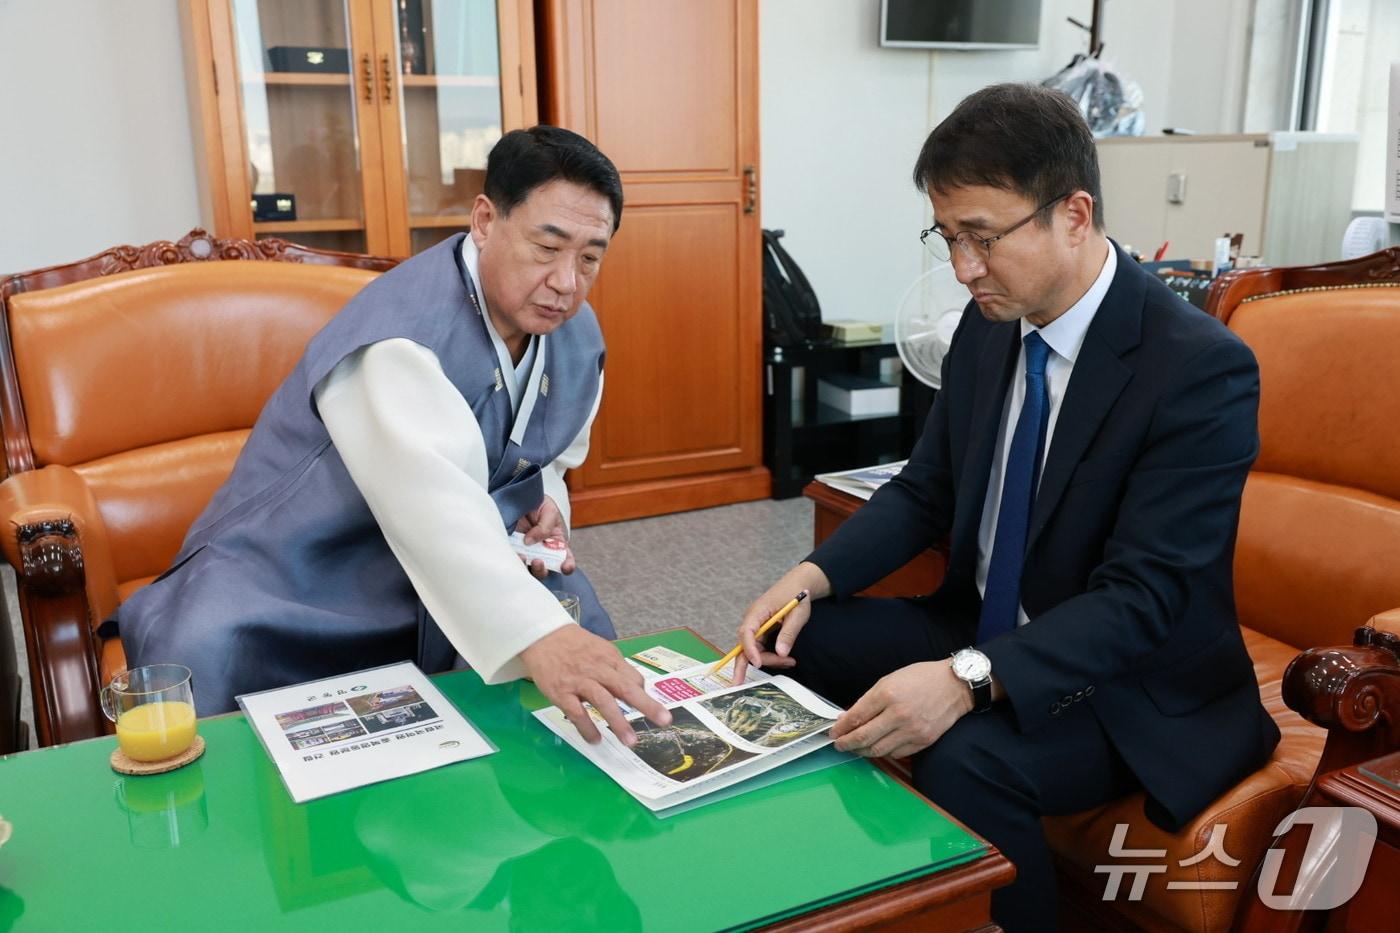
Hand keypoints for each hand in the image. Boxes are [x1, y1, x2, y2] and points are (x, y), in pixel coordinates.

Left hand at [515, 495, 575, 577]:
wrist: (518, 494)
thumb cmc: (538, 502)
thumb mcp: (549, 511)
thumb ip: (545, 527)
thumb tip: (529, 541)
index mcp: (556, 543)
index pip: (565, 559)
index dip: (567, 565)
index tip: (565, 567)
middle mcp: (541, 551)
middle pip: (545, 569)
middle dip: (542, 570)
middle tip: (538, 561)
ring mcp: (526, 551)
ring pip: (528, 569)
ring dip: (526, 568)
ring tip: (523, 557)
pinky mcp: (511, 549)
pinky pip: (512, 560)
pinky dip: (513, 560)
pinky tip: (514, 553)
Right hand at [520, 625, 670, 745]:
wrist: (543, 636)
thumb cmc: (575, 646)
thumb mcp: (600, 649)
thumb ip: (617, 669)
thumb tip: (637, 687)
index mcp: (610, 658)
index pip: (633, 678)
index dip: (643, 694)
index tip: (652, 710)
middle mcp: (598, 669)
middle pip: (626, 688)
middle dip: (646, 705)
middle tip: (664, 720)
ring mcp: (579, 681)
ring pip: (603, 701)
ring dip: (618, 722)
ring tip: (630, 741)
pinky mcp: (561, 692)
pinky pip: (577, 712)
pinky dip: (587, 727)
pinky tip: (595, 740)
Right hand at [733, 562, 830, 683]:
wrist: (798, 585)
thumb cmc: (797, 595)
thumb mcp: (797, 614)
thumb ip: (788, 633)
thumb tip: (781, 653)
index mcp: (757, 612)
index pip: (747, 632)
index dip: (749, 650)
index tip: (757, 663)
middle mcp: (752, 620)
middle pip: (746, 646)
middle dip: (753, 662)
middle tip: (761, 676)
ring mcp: (755, 626)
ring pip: (754, 650)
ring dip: (770, 659)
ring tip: (790, 662)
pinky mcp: (761, 631)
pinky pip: (761, 648)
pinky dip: (772, 656)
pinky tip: (785, 659)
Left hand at [829, 660, 971, 759]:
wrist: (955, 685)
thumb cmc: (921, 678)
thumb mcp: (890, 679)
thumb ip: (869, 700)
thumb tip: (849, 718)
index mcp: (887, 694)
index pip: (856, 717)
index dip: (841, 728)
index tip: (834, 732)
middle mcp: (898, 714)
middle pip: (863, 737)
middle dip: (847, 743)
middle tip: (839, 744)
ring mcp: (912, 730)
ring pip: (878, 750)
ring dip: (862, 751)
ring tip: (856, 748)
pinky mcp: (923, 741)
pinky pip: (896, 754)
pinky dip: (884, 752)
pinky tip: (878, 746)